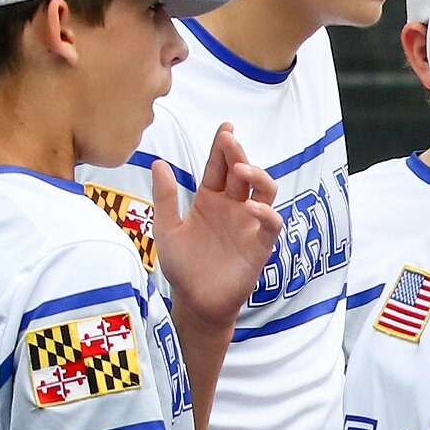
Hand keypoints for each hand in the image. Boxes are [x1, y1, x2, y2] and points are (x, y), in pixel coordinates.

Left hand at [155, 125, 280, 331]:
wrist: (194, 301)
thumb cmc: (183, 266)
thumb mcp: (167, 228)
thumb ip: (165, 197)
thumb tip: (159, 163)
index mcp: (211, 199)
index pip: (220, 165)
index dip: (223, 146)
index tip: (225, 128)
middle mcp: (233, 207)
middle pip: (243, 171)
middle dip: (238, 153)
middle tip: (229, 140)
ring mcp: (248, 224)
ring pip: (265, 190)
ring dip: (257, 176)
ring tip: (241, 169)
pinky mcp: (260, 245)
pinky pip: (271, 224)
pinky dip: (266, 213)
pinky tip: (251, 207)